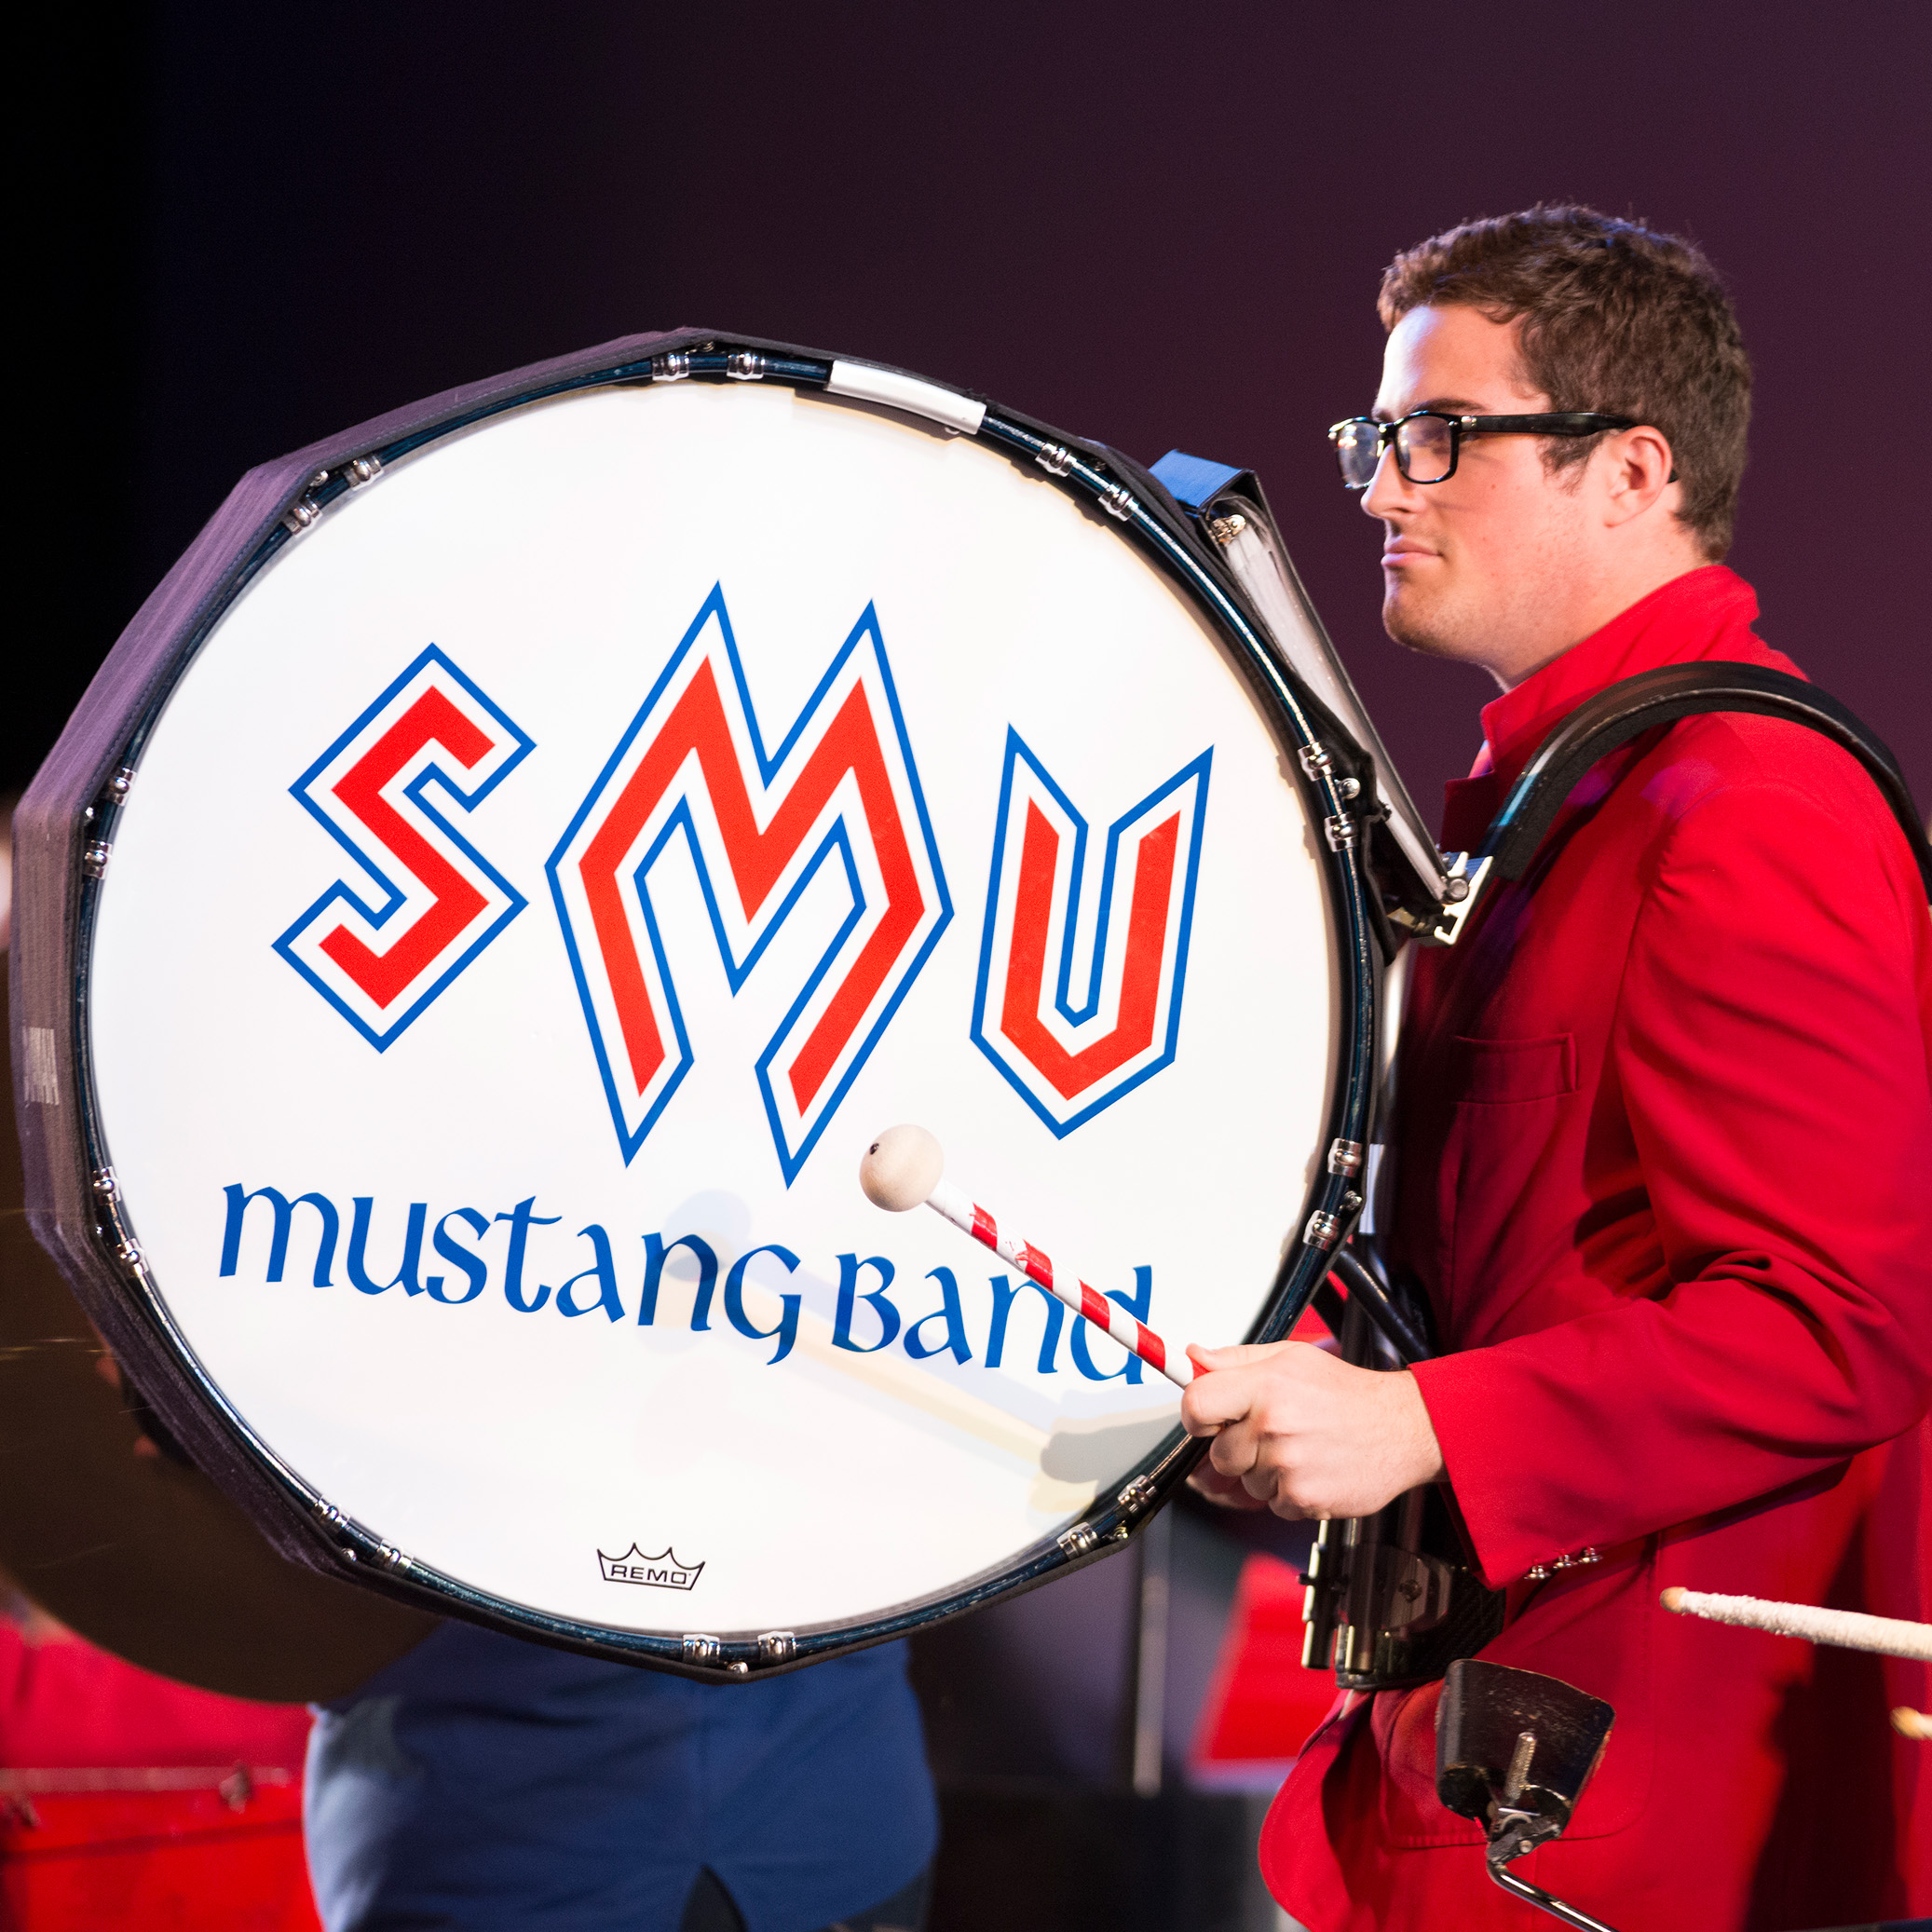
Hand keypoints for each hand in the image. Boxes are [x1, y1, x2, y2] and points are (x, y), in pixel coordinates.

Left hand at [1181, 1340, 1445, 1520]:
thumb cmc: (1347, 1392)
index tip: (1206, 1419)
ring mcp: (1288, 1465)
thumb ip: (1236, 1359)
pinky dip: (1287, 1492)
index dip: (1196, 1415)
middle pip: (1218, 1453)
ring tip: (1298, 1447)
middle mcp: (1273, 1425)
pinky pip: (1272, 1503)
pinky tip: (1311, 1468)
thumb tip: (1193, 1357)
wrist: (1403, 1428)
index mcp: (1264, 1385)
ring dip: (1264, 1471)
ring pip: (1245, 1481)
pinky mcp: (1303, 1498)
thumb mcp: (1290, 1358)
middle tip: (1271, 1432)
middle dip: (1237, 1447)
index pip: (1196, 1405)